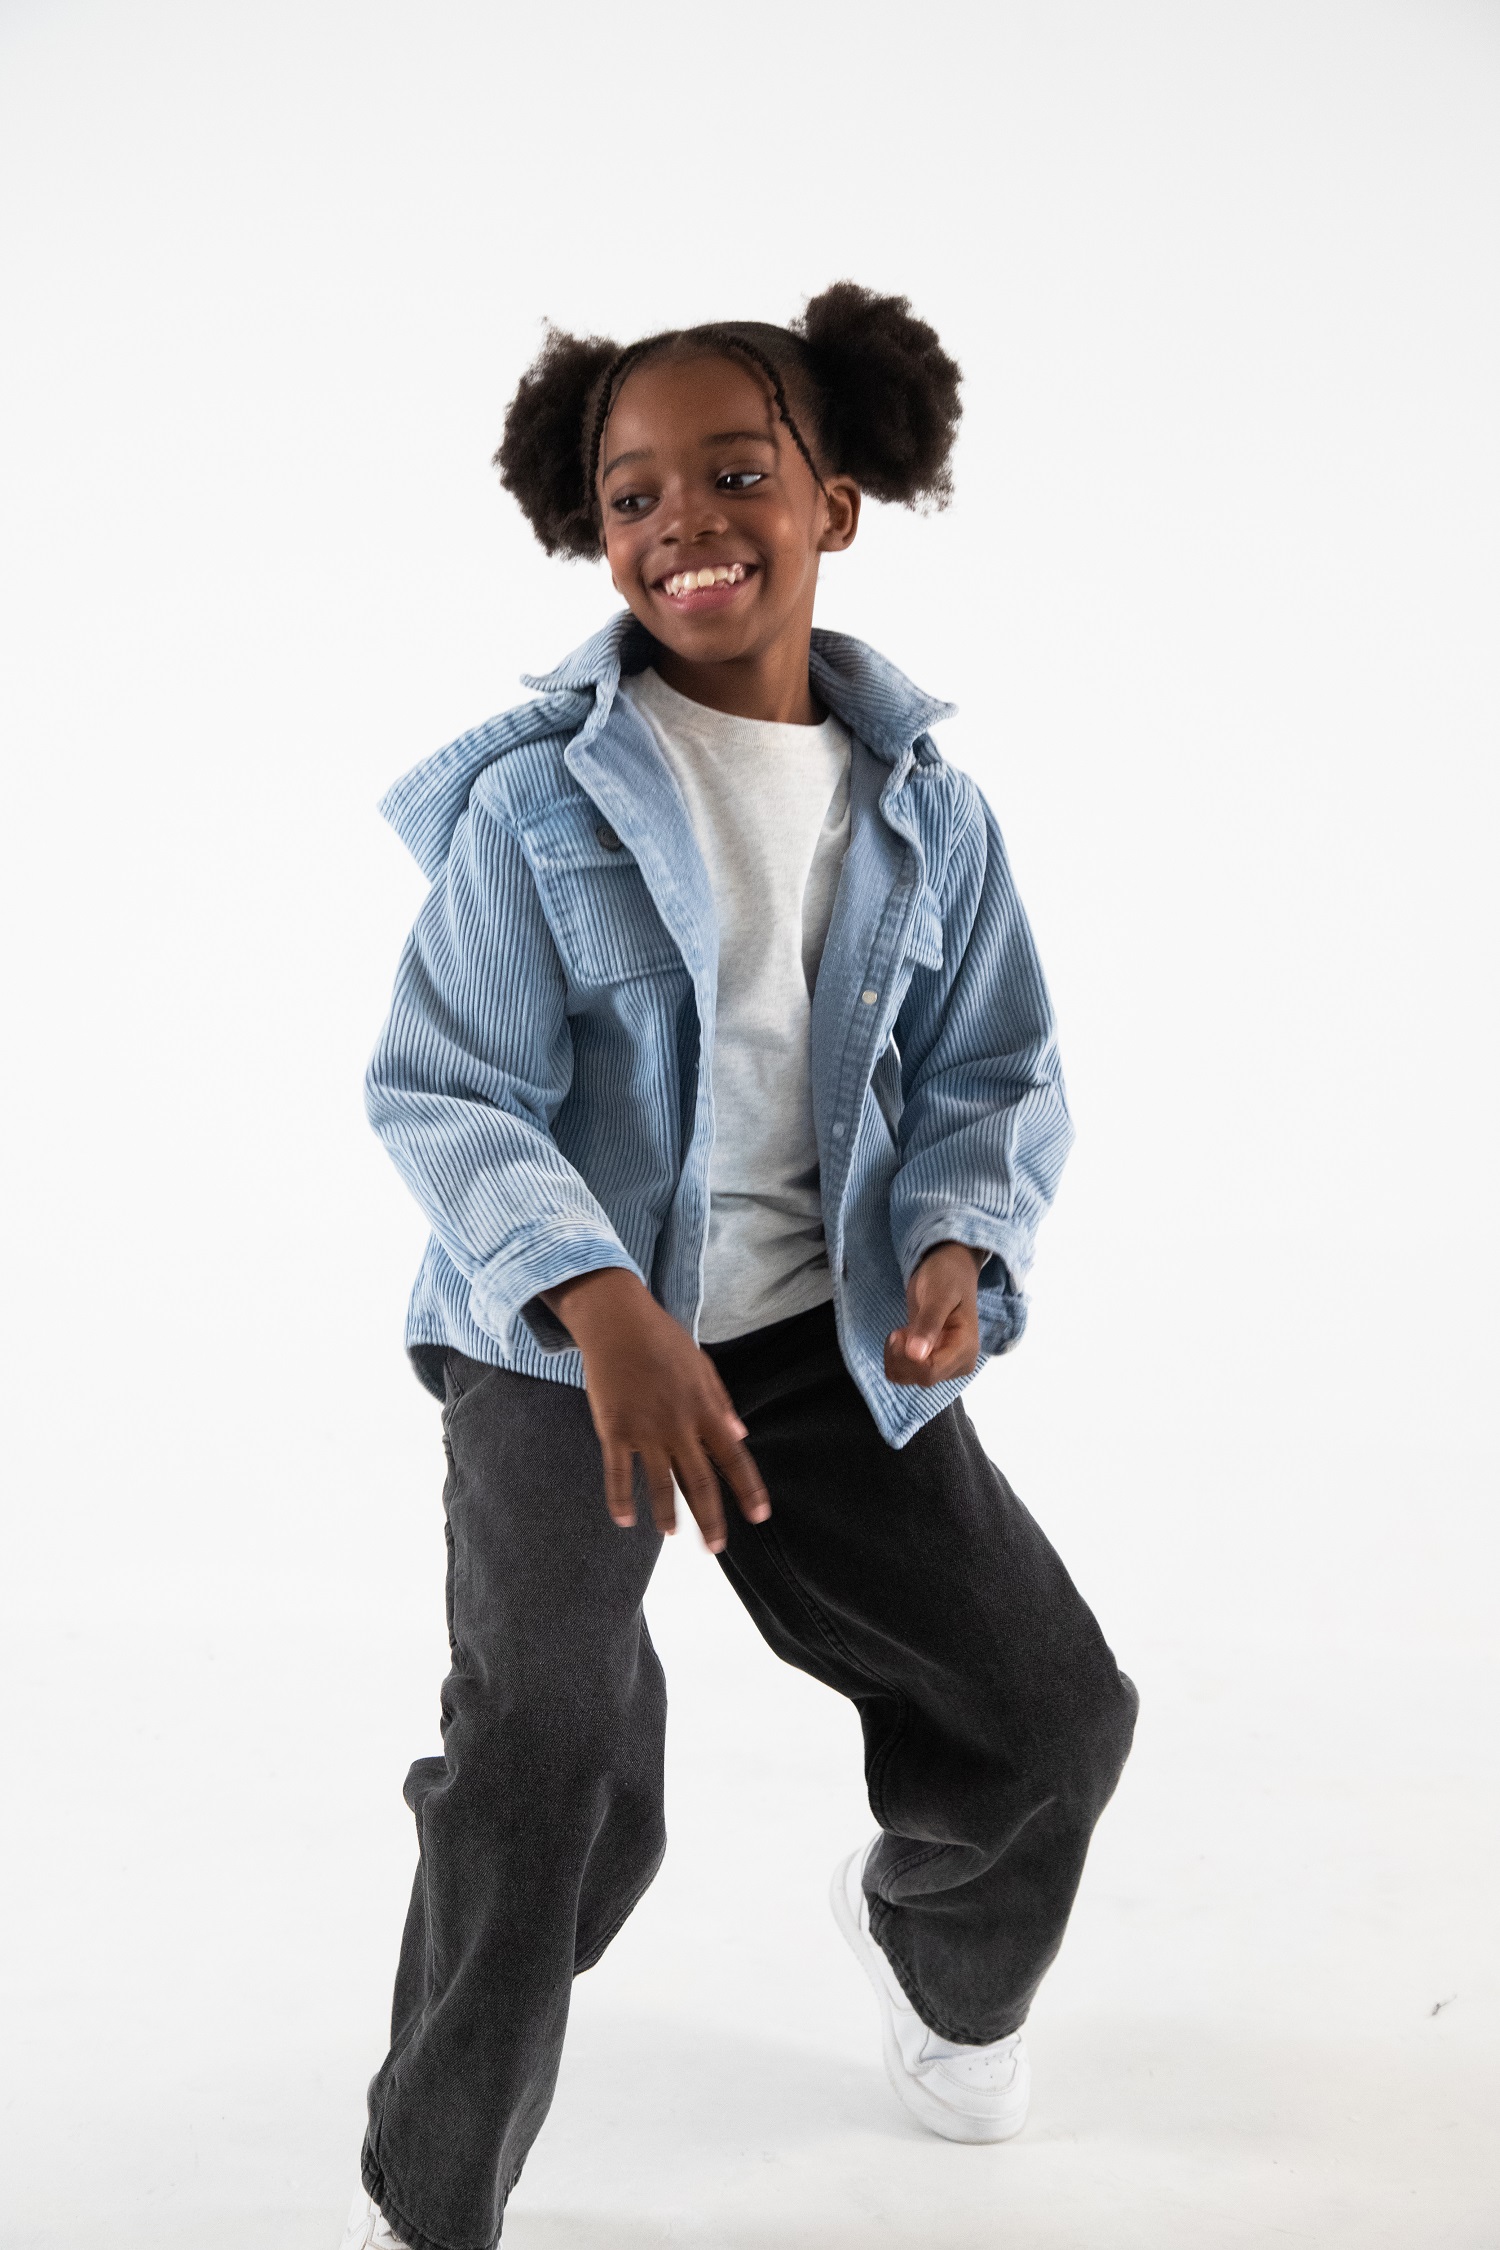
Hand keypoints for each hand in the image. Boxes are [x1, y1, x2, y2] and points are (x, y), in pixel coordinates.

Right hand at [541, 1268, 769, 1551]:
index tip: (758, 1516)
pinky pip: (618, 1473)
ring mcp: (645, 1430)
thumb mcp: (702, 1365)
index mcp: (704, 1409)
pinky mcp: (614, 1429)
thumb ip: (720, 1402)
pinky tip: (625, 1520)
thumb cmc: (663, 1339)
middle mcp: (678, 1425)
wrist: (618, 1321)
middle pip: (698, 1482)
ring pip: (659, 1484)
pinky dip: (620, 1499)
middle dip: (709, 1519)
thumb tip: (740, 1434)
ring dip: (667, 1514)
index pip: (733, 1458)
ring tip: (672, 1533)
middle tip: (715, 1549)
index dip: (748, 1490)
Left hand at [884, 1242, 986, 1386]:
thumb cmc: (947, 1277)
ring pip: (910, 1378)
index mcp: (966, 1349)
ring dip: (896, 1357)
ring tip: (903, 1331)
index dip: (907, 1358)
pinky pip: (906, 1373)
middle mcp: (958, 1363)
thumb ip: (929, 1323)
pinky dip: (896, 1358)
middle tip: (899, 1330)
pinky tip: (904, 1337)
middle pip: (921, 1378)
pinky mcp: (932, 1363)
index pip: (931, 1371)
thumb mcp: (939, 1294)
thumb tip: (917, 1354)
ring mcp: (945, 1365)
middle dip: (901, 1356)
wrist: (949, 1271)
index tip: (898, 1333)